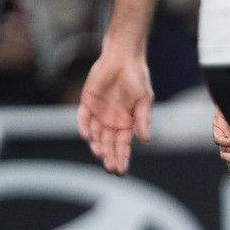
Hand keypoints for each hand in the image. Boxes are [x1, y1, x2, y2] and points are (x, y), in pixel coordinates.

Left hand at [76, 46, 153, 174]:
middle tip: (110, 168)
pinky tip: (88, 136)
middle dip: (109, 156)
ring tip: (99, 153)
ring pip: (95, 134)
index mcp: (127, 123)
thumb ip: (143, 120)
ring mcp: (99, 113)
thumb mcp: (145, 100)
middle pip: (108, 144)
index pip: (123, 145)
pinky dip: (84, 127)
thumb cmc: (138, 78)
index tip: (122, 170)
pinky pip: (83, 118)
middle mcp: (112, 121)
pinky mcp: (87, 102)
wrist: (123, 58)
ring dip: (97, 145)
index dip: (123, 158)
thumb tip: (146, 140)